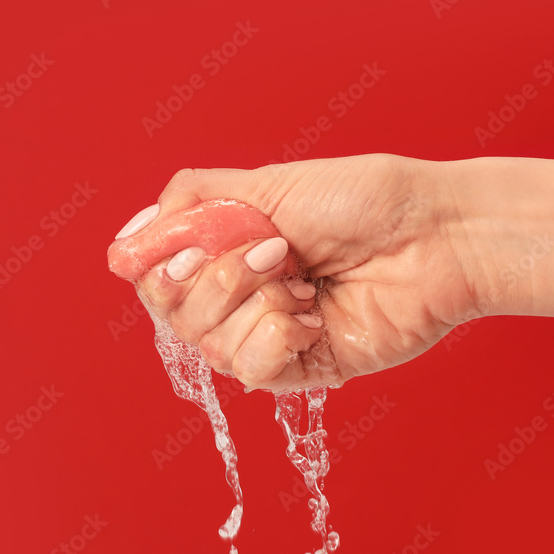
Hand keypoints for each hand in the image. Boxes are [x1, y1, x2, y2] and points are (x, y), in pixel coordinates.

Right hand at [108, 153, 487, 390]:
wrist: (430, 234)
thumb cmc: (362, 201)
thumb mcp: (264, 184)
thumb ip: (189, 205)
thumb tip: (123, 246)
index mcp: (228, 251)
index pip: (158, 277)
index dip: (166, 265)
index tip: (200, 243)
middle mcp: (242, 297)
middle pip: (176, 316)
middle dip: (219, 279)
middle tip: (276, 249)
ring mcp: (271, 335)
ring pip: (211, 346)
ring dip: (257, 302)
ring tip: (303, 277)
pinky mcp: (302, 369)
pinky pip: (254, 369)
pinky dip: (280, 334)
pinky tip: (316, 313)